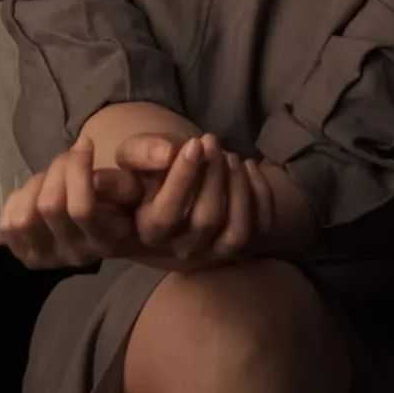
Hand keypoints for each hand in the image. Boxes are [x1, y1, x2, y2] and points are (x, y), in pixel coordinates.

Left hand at [0, 138, 143, 268]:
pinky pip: (7, 223)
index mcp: (105, 241)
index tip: (86, 142)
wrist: (101, 233)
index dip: (78, 168)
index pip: (82, 209)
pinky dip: (18, 199)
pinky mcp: (23, 254)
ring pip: (23, 216)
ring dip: (35, 185)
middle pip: (49, 206)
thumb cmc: (117, 204)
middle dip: (56, 169)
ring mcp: (45, 258)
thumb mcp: (129, 191)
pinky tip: (36, 193)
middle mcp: (74, 255)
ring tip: (51, 177)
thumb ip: (117, 182)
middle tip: (67, 157)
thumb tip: (91, 176)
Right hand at [112, 132, 274, 269]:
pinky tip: (247, 166)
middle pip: (206, 220)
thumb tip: (168, 153)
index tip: (194, 143)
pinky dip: (260, 194)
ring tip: (230, 155)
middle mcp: (181, 250)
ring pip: (237, 232)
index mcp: (148, 231)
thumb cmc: (148, 171)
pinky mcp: (241, 247)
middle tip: (211, 139)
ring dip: (239, 187)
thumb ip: (141, 152)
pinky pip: (260, 227)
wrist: (170, 190)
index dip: (182, 178)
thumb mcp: (132, 156)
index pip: (166, 215)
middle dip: (214, 174)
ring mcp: (214, 252)